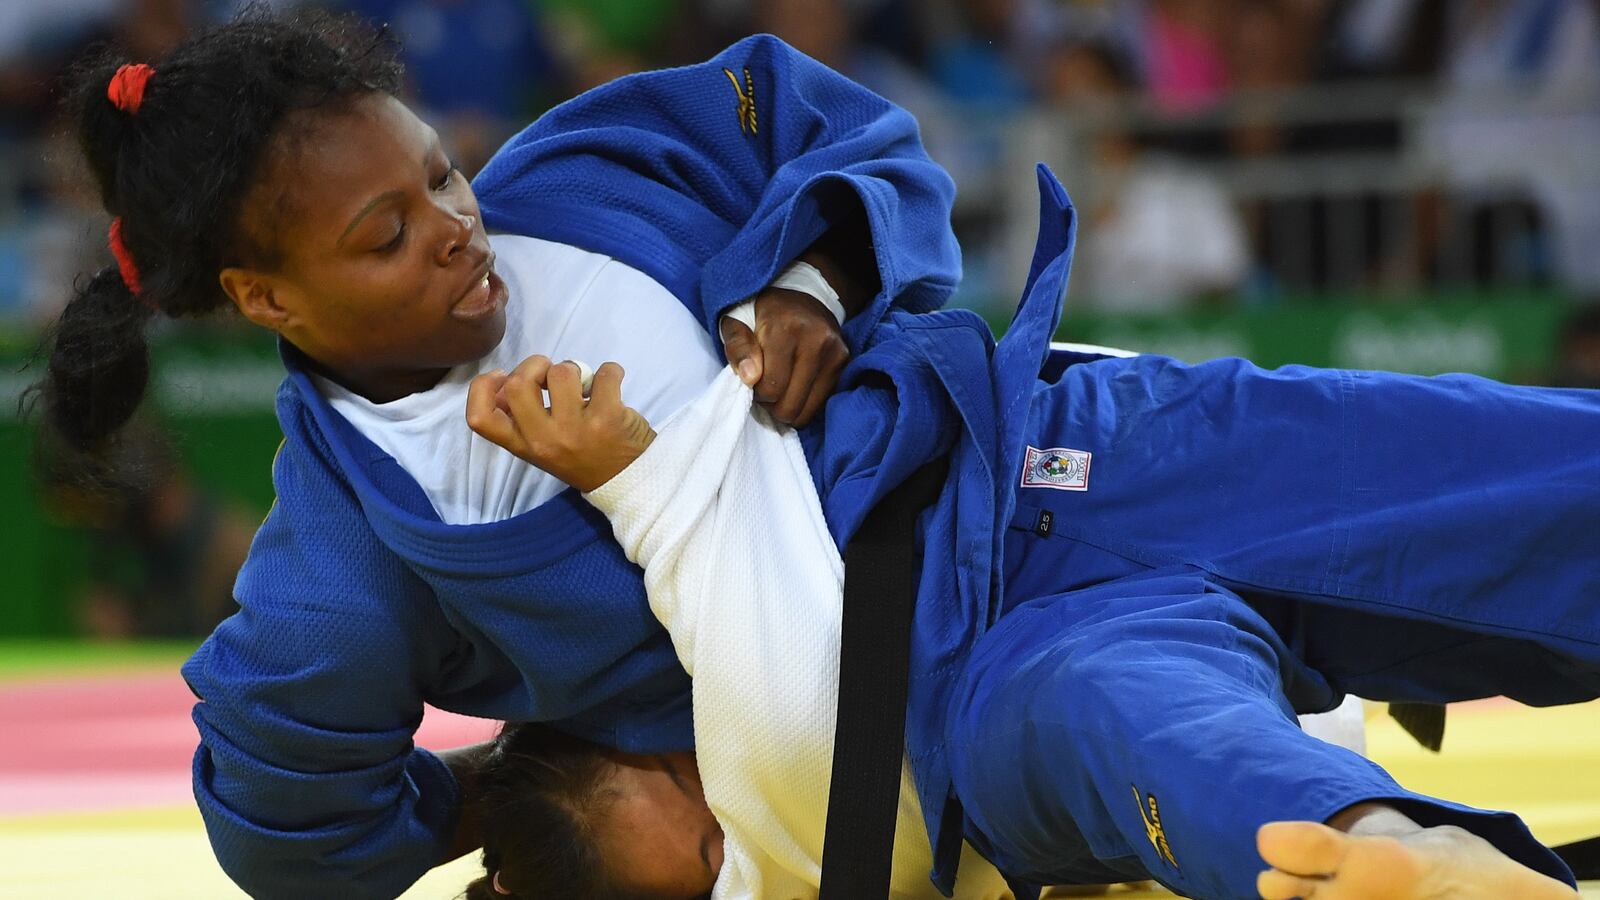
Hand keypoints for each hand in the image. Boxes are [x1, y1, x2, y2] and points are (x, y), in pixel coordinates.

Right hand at [466, 355, 654, 491]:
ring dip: (574, 369)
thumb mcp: (543, 448)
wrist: (630, 481)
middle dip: (534, 365)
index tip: (502, 376)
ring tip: (584, 386)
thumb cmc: (583, 457)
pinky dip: (611, 372)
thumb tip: (504, 382)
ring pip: (562, 372)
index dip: (483, 387)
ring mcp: (577, 429)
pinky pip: (604, 373)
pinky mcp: (608, 418)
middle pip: (518, 385)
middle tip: (550, 374)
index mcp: (525, 446)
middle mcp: (545, 440)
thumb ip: (522, 420)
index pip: (481, 419)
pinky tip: (611, 387)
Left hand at [718, 287, 849, 427]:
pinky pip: (821, 404)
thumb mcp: (736, 321)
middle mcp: (817, 341)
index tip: (753, 379)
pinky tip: (796, 385)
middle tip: (766, 388)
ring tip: (781, 388)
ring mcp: (835, 353)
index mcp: (786, 328)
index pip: (770, 388)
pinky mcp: (845, 363)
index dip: (756, 391)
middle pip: (790, 405)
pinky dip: (805, 402)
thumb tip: (750, 378)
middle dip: (772, 404)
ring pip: (807, 411)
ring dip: (789, 406)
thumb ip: (738, 347)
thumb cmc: (762, 312)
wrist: (802, 293)